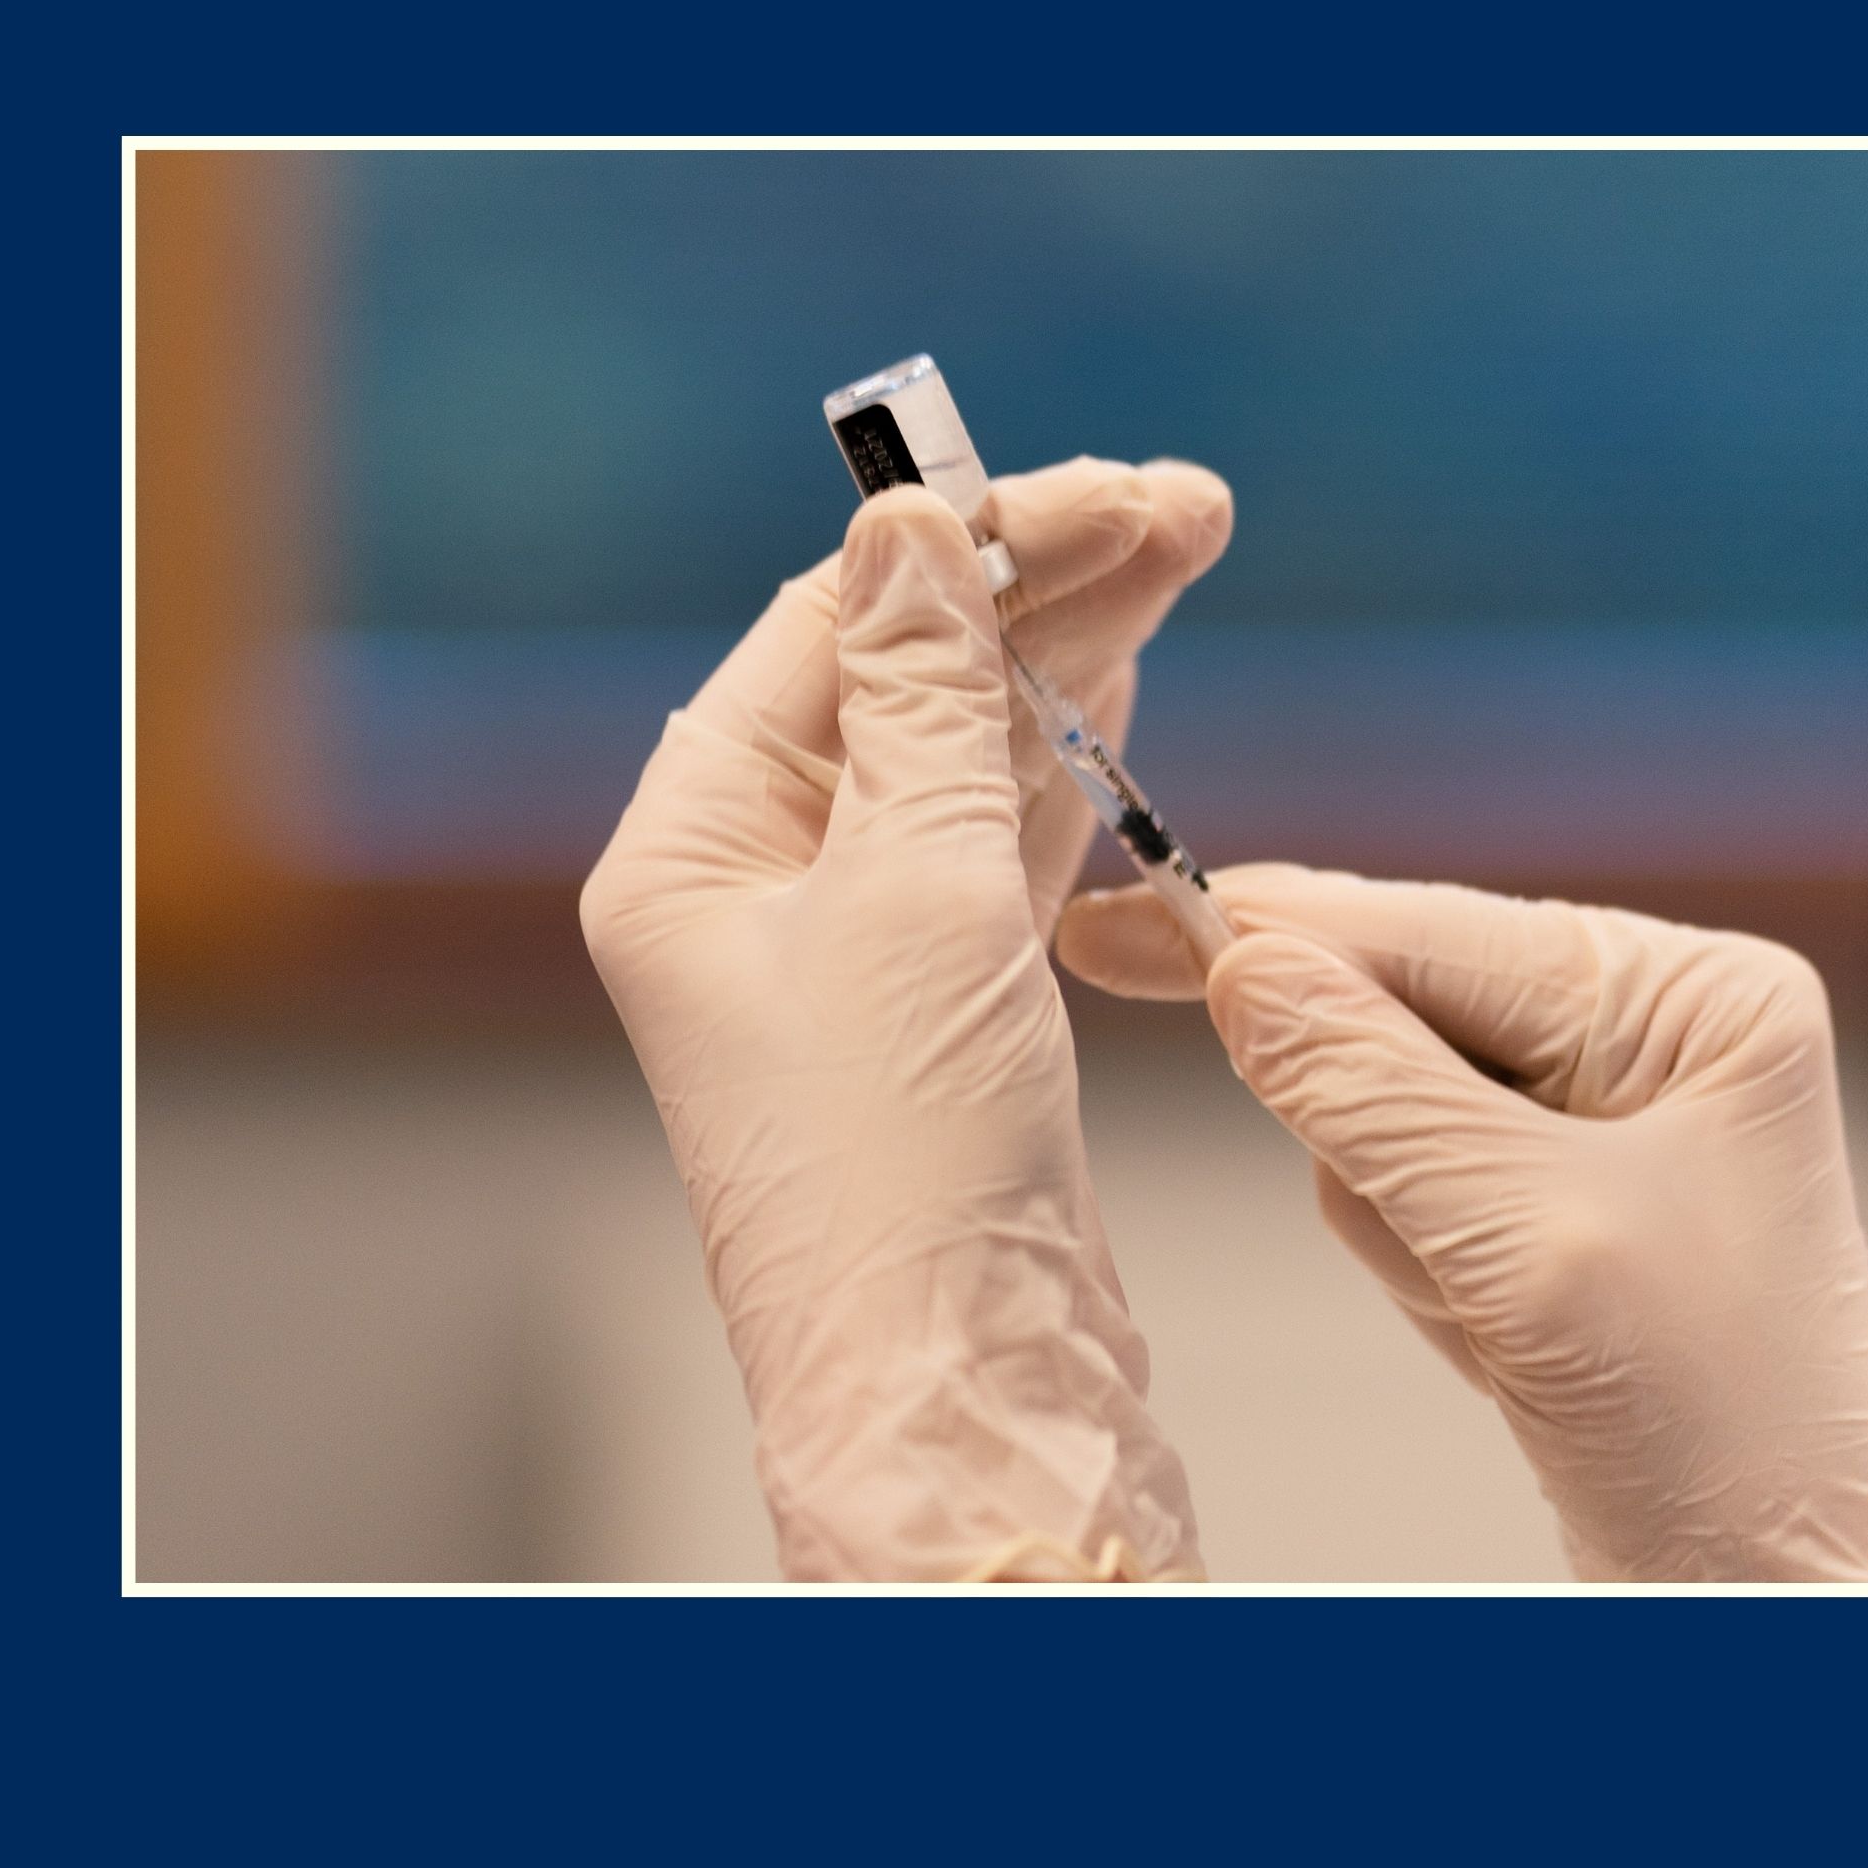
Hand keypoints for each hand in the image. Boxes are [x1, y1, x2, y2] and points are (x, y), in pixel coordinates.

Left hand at [581, 486, 1208, 1579]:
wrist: (965, 1382)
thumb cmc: (907, 1162)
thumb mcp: (921, 893)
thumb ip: (925, 703)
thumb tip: (908, 536)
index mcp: (684, 857)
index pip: (817, 638)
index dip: (951, 548)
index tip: (1086, 485)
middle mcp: (746, 896)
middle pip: (894, 683)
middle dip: (1032, 587)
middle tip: (1183, 505)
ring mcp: (847, 955)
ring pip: (961, 757)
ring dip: (1066, 656)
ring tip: (1182, 547)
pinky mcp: (940, 1012)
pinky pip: (998, 846)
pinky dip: (1067, 763)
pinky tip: (1125, 678)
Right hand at [1061, 866, 1867, 1580]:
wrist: (1774, 1594)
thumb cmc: (1721, 1425)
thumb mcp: (1528, 1241)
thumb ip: (1369, 1091)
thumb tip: (1235, 969)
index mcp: (1694, 996)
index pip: (1424, 929)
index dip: (1258, 930)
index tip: (1108, 929)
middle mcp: (1655, 1032)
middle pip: (1393, 1011)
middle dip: (1370, 1139)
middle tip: (1437, 1247)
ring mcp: (1607, 1118)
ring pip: (1377, 1110)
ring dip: (1399, 1225)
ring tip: (1501, 1322)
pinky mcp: (1557, 1204)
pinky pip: (1403, 1191)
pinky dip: (1418, 1269)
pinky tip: (1501, 1338)